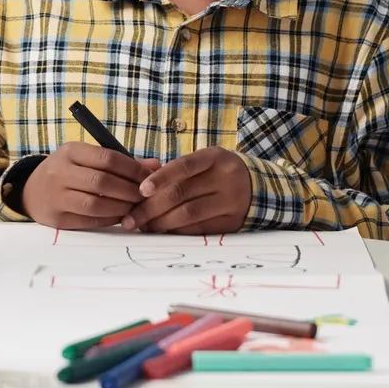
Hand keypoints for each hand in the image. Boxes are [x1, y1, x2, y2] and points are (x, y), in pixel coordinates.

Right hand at [22, 141, 154, 228]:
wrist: (32, 191)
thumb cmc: (68, 172)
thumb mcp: (87, 158)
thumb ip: (121, 162)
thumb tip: (155, 166)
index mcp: (70, 151)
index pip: (107, 158)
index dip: (132, 168)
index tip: (149, 176)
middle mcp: (60, 172)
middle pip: (102, 182)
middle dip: (129, 190)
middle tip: (145, 195)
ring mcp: (56, 196)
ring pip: (95, 204)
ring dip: (121, 207)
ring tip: (135, 207)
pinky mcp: (57, 218)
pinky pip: (89, 220)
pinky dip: (109, 219)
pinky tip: (121, 216)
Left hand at [127, 146, 252, 233]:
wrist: (256, 187)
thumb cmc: (217, 173)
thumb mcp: (204, 162)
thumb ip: (176, 171)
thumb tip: (141, 189)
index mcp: (215, 157)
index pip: (184, 166)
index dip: (160, 178)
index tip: (141, 190)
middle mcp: (225, 177)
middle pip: (181, 193)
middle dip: (151, 207)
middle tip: (132, 218)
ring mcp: (231, 201)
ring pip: (189, 214)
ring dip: (161, 222)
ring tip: (144, 226)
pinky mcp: (232, 222)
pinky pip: (199, 228)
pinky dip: (177, 230)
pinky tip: (164, 230)